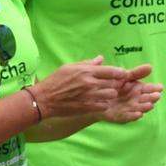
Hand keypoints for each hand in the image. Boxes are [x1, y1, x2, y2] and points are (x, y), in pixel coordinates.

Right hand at [32, 57, 153, 120]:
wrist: (44, 99)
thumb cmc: (55, 82)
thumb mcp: (69, 68)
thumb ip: (87, 63)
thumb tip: (101, 59)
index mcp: (86, 71)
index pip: (111, 71)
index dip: (120, 73)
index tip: (121, 74)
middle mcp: (90, 83)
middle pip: (114, 83)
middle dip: (114, 84)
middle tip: (110, 85)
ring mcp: (90, 96)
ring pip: (111, 94)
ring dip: (109, 94)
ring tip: (103, 94)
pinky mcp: (88, 107)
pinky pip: (104, 105)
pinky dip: (103, 104)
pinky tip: (97, 102)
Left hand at [96, 71, 163, 123]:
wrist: (93, 96)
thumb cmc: (111, 85)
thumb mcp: (124, 76)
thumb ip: (136, 73)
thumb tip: (150, 66)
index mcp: (136, 90)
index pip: (147, 89)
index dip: (153, 88)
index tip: (160, 87)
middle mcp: (134, 100)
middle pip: (144, 99)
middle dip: (151, 98)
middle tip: (157, 96)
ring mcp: (127, 109)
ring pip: (137, 109)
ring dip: (144, 107)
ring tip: (150, 105)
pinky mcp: (118, 117)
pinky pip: (126, 117)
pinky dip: (132, 116)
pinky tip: (139, 114)